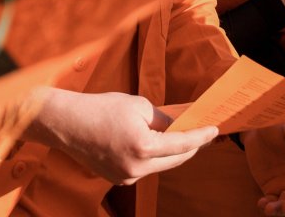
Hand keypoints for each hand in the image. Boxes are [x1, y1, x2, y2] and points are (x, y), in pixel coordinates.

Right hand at [24, 88, 217, 183]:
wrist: (69, 123)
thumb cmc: (103, 108)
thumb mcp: (139, 106)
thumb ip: (163, 119)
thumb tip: (179, 126)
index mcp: (143, 147)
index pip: (182, 144)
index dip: (201, 137)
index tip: (215, 130)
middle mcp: (136, 168)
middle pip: (174, 160)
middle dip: (192, 147)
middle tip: (206, 134)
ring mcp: (126, 177)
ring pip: (160, 165)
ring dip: (174, 152)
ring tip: (186, 136)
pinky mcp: (118, 179)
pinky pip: (145, 168)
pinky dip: (156, 156)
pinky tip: (161, 144)